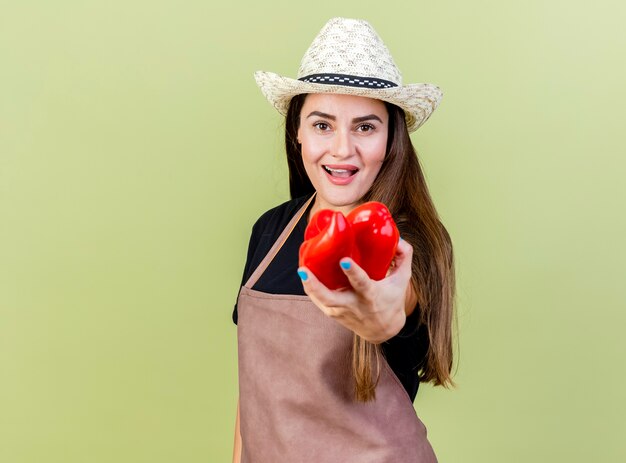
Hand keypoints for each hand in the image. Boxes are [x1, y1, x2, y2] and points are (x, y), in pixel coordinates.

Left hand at [298, 238, 413, 343]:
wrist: (382, 330)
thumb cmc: (392, 300)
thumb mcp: (402, 280)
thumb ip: (404, 257)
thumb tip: (399, 238)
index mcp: (371, 296)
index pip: (361, 284)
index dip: (353, 273)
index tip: (344, 261)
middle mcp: (353, 305)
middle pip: (330, 298)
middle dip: (316, 286)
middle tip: (304, 270)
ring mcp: (340, 310)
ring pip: (320, 301)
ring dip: (309, 286)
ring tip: (302, 269)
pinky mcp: (332, 313)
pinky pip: (317, 301)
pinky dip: (310, 289)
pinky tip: (304, 274)